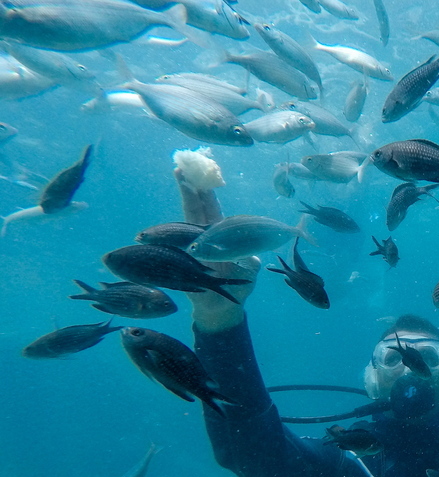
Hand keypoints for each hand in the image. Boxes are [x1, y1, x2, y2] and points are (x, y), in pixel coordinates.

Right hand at [175, 169, 259, 331]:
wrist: (222, 308)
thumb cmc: (238, 285)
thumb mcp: (249, 271)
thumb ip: (250, 261)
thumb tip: (250, 257)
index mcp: (221, 234)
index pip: (212, 208)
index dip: (206, 192)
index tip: (201, 173)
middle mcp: (203, 236)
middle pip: (195, 208)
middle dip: (189, 188)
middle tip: (181, 168)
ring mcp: (190, 247)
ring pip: (181, 223)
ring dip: (177, 206)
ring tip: (175, 181)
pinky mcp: (180, 261)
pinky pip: (170, 248)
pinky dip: (160, 239)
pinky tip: (149, 232)